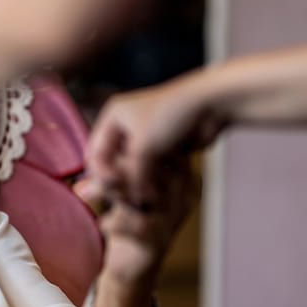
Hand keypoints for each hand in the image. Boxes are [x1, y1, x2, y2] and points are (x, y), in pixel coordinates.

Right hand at [86, 76, 224, 206]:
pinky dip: (152, 179)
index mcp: (113, 117)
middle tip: (127, 197)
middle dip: (119, 180)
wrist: (211, 104)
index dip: (101, 174)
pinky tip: (157, 190)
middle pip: (112, 161)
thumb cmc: (171, 117)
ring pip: (132, 167)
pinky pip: (150, 168)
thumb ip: (133, 177)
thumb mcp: (144, 149)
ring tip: (145, 196)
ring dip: (137, 182)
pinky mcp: (163, 145)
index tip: (115, 188)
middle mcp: (125, 125)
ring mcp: (145, 135)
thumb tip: (134, 202)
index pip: (95, 153)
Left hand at [97, 156, 197, 287]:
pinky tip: (102, 224)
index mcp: (180, 178)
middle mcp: (182, 197)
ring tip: (84, 191)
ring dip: (109, 190)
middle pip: (152, 167)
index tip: (104, 153)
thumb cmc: (129, 220)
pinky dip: (113, 223)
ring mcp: (172, 220)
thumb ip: (122, 167)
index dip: (130, 148)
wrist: (131, 269)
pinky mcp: (157, 242)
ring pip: (142, 192)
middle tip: (90, 173)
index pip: (160, 150)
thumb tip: (101, 145)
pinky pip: (136, 225)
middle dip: (116, 166)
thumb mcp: (127, 188)